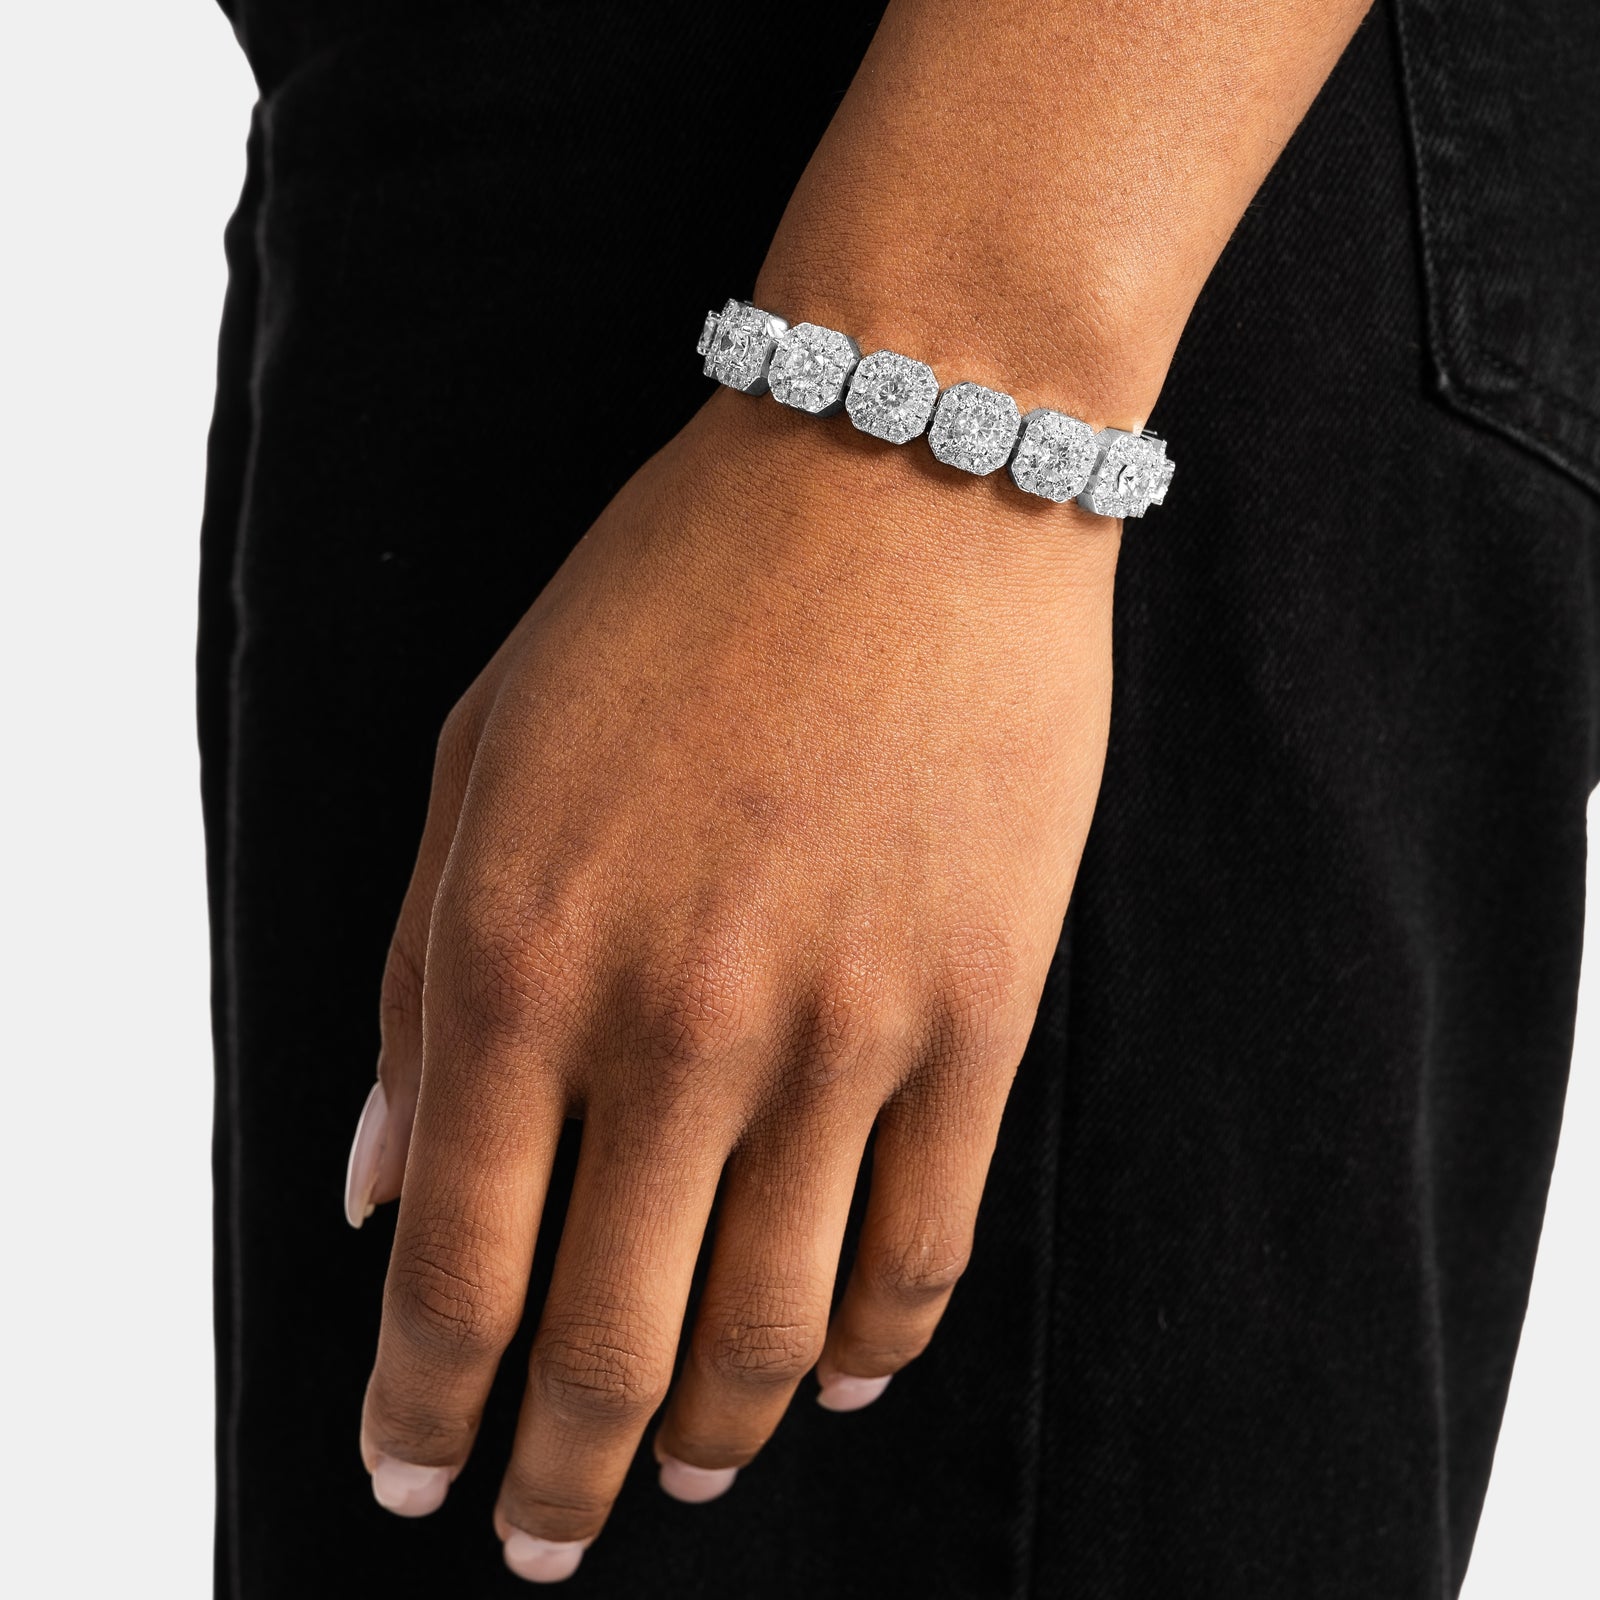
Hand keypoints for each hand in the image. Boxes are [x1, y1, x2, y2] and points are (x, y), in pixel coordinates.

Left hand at [344, 383, 1119, 1580]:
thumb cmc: (670, 601)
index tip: (410, 1475)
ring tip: (680, 1472)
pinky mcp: (974, 1015)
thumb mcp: (481, 761)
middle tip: (539, 1534)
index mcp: (516, 958)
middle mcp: (671, 1026)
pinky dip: (866, 1345)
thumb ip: (418, 989)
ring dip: (709, 1432)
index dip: (422, 1406)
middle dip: (560, 1475)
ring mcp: (840, 1032)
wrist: (899, 479)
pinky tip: (827, 1378)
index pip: (455, 1270)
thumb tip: (376, 1190)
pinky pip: (919, 1247)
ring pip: (766, 1327)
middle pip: (608, 1343)